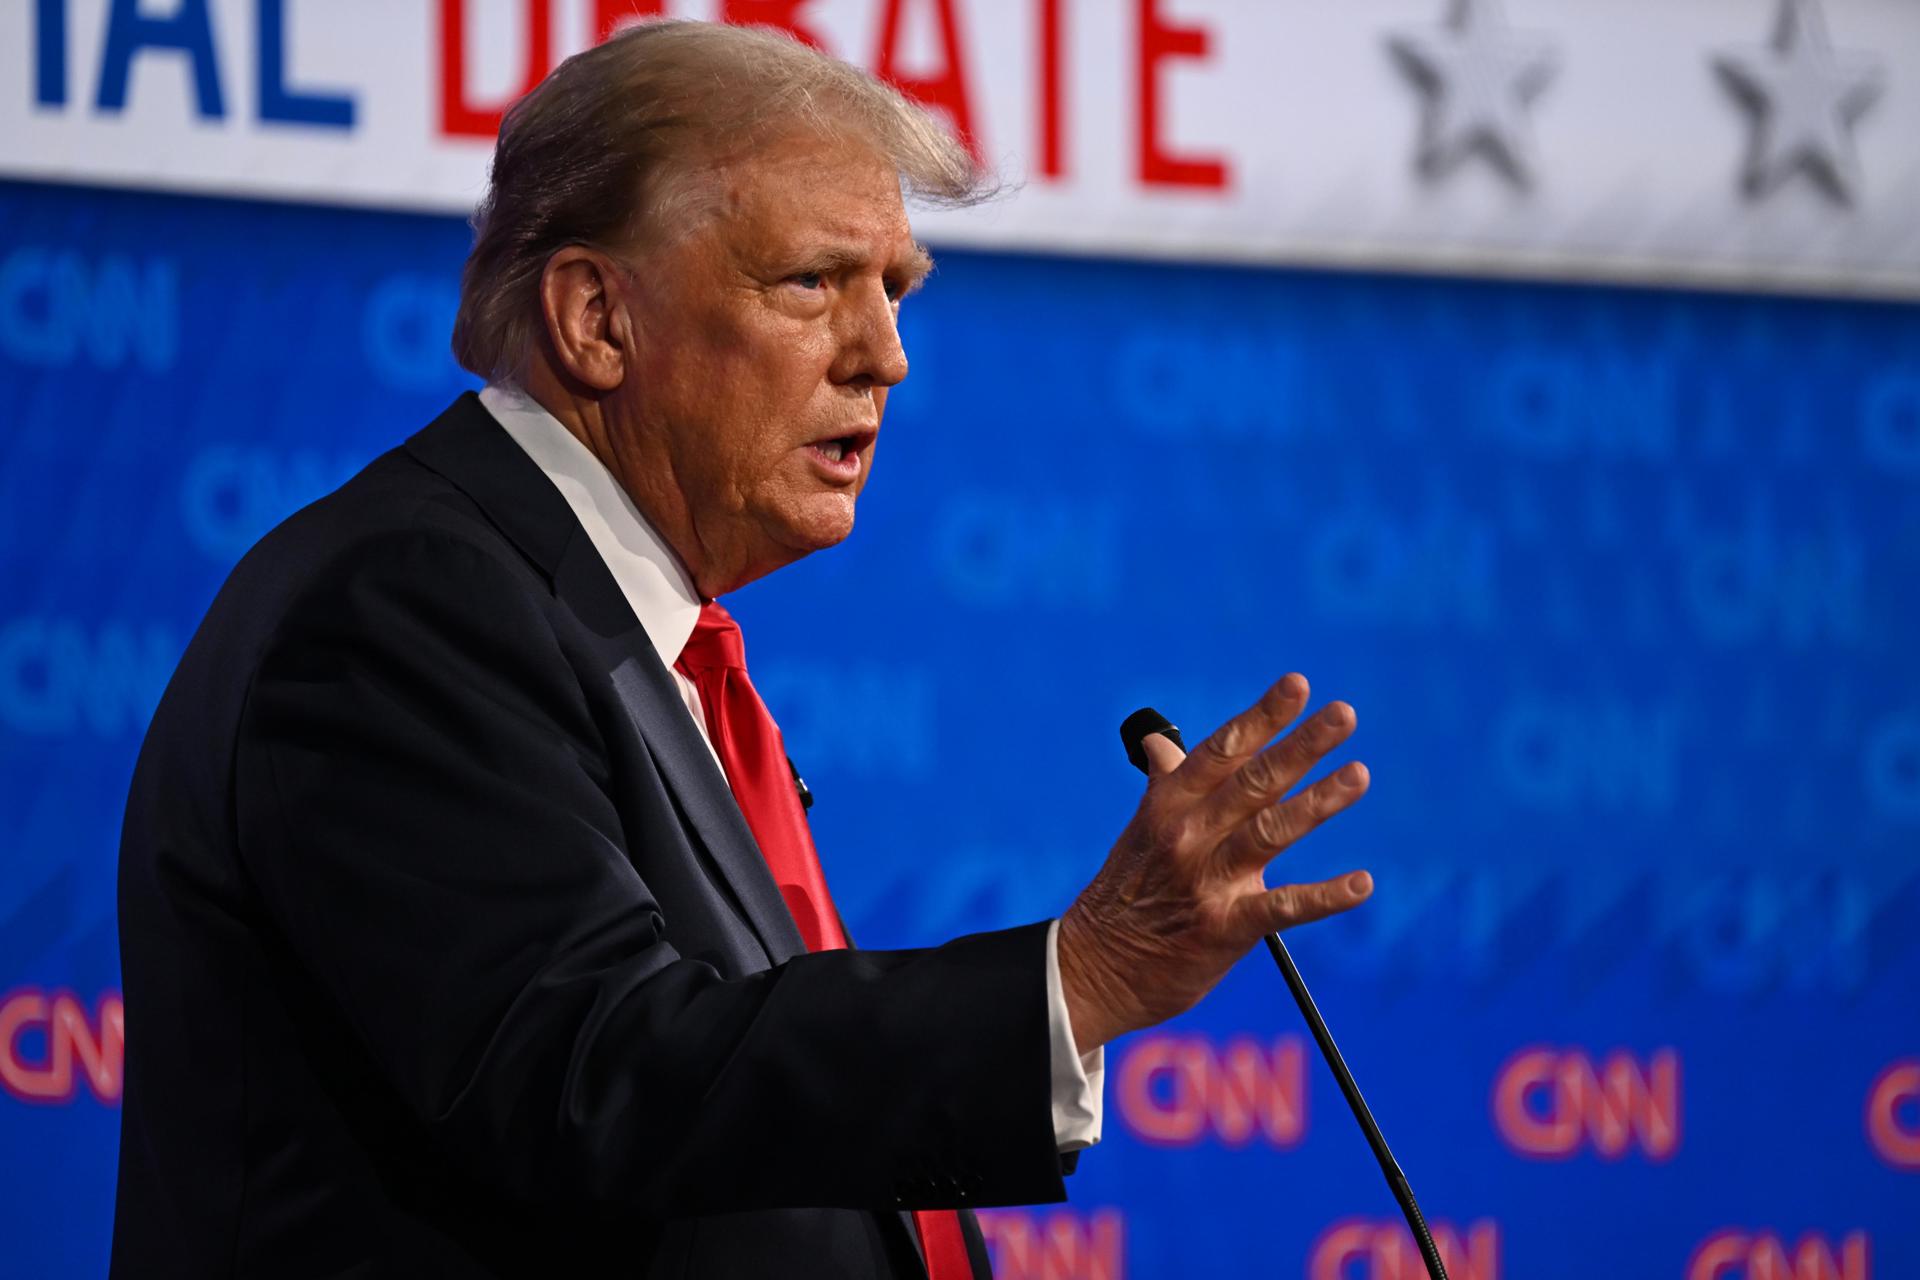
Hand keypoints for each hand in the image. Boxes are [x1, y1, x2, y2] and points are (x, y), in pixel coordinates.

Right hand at [1057, 674, 1373, 1052]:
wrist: (1094, 969)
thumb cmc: (1125, 894)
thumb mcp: (1139, 831)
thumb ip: (1165, 786)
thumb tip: (1160, 743)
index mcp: (1167, 806)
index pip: (1222, 750)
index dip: (1262, 716)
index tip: (1297, 685)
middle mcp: (1186, 835)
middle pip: (1253, 781)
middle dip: (1301, 745)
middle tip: (1343, 715)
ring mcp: (1206, 881)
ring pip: (1270, 830)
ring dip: (1317, 801)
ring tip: (1358, 775)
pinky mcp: (1224, 928)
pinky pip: (1282, 907)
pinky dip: (1324, 897)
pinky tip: (1361, 884)